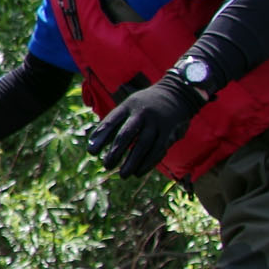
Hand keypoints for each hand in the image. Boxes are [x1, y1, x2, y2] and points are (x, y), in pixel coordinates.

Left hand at [85, 75, 202, 177]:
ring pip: (142, 145)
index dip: (100, 137)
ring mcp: (156, 122)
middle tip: (106, 166)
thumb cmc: (144, 104)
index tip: (91, 152)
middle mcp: (141, 113)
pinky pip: (158, 149)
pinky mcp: (168, 131)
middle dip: (115, 152)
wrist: (177, 92)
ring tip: (123, 175)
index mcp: (127, 106)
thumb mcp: (129, 105)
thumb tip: (95, 142)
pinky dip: (148, 162)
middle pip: (126, 134)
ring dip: (132, 161)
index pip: (111, 122)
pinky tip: (138, 172)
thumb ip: (115, 121)